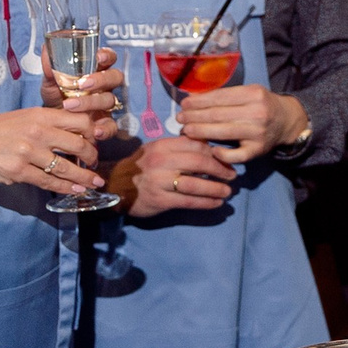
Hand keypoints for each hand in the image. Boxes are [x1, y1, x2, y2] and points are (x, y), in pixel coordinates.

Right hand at [0, 108, 104, 197]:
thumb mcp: (24, 117)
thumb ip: (48, 123)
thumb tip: (76, 135)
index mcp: (40, 114)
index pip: (80, 122)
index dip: (94, 134)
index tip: (97, 143)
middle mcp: (37, 131)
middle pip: (79, 145)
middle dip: (92, 158)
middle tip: (96, 165)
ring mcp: (27, 152)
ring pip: (66, 168)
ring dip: (84, 178)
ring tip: (94, 183)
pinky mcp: (18, 171)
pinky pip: (49, 182)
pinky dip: (65, 188)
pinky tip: (74, 190)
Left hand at [42, 44, 123, 141]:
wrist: (52, 123)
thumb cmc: (56, 97)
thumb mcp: (50, 82)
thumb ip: (50, 68)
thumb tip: (46, 51)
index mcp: (95, 71)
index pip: (109, 58)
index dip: (108, 55)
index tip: (99, 57)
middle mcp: (104, 87)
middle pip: (115, 77)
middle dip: (101, 79)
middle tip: (83, 84)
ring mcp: (106, 105)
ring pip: (110, 100)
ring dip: (92, 102)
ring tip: (70, 106)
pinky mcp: (105, 123)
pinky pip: (112, 126)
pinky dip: (105, 129)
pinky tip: (94, 131)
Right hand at [121, 136, 238, 216]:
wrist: (115, 186)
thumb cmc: (141, 167)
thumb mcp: (157, 150)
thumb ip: (179, 148)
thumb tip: (211, 149)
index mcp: (163, 145)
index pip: (196, 144)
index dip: (215, 152)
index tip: (227, 158)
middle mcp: (161, 161)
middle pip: (199, 162)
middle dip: (220, 169)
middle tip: (232, 176)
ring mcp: (159, 181)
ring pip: (195, 184)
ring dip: (216, 188)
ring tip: (227, 192)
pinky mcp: (159, 200)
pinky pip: (188, 201)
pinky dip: (206, 202)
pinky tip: (216, 203)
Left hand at [175, 83, 306, 163]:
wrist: (286, 121)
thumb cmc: (261, 104)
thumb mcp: (248, 92)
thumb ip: (225, 96)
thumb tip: (192, 98)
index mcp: (253, 94)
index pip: (219, 97)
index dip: (198, 101)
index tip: (183, 104)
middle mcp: (256, 112)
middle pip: (217, 115)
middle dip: (194, 117)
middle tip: (179, 119)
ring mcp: (257, 133)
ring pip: (222, 133)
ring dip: (200, 132)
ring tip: (186, 130)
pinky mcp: (258, 150)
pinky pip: (236, 155)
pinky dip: (222, 154)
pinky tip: (211, 150)